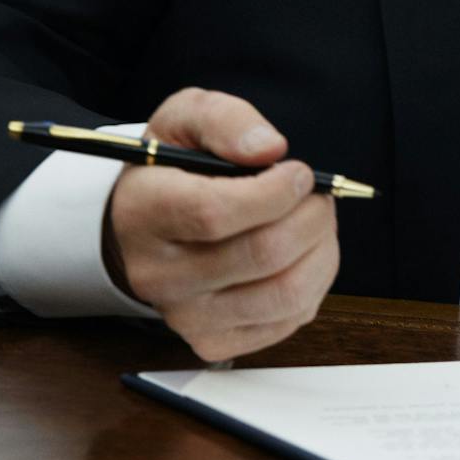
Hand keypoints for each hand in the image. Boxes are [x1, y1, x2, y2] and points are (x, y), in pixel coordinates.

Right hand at [104, 88, 339, 362]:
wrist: (138, 227)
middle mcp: (159, 274)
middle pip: (262, 255)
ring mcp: (185, 316)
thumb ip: (226, 120)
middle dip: (310, 216)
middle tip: (318, 195)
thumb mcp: (184, 118)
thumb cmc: (170, 168)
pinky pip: (288, 320)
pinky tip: (302, 254)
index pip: (215, 213)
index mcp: (144, 212)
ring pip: (285, 294)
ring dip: (321, 250)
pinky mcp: (212, 341)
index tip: (298, 172)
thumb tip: (270, 149)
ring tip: (315, 221)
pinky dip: (314, 283)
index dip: (274, 192)